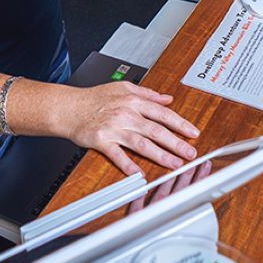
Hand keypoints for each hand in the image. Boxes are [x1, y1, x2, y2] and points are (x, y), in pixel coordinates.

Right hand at [54, 82, 199, 176]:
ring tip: (174, 163)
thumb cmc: (95, 98)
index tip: (193, 132)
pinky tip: (139, 173)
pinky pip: (117, 154)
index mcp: (133, 101)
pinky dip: (127, 164)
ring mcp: (114, 128)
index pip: (163, 113)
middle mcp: (126, 114)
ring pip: (141, 143)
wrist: (69, 107)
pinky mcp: (101, 141)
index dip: (180, 124)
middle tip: (190, 152)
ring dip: (160, 155)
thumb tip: (167, 98)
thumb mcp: (124, 88)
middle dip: (176, 142)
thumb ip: (147, 94)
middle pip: (156, 130)